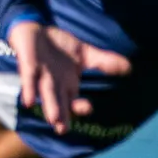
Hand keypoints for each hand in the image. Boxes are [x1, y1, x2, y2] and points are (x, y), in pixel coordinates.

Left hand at [6, 20, 131, 134]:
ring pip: (46, 93)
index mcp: (68, 84)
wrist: (37, 28)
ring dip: (49, 106)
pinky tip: (28, 101)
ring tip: (52, 119)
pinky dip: (29, 88)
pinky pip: (29, 78)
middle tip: (62, 129)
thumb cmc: (59, 46)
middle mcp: (54, 84)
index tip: (88, 108)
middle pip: (59, 102)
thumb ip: (104, 62)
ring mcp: (41, 75)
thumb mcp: (85, 53)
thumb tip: (129, 67)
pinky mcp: (29, 64)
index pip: (74, 101)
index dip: (79, 107)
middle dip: (61, 115)